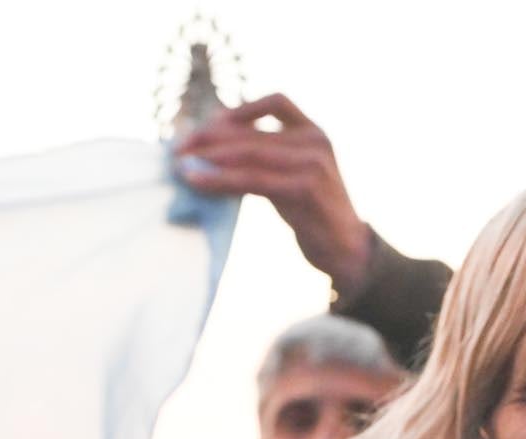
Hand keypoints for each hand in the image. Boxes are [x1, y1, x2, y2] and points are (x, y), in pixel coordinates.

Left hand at [176, 93, 372, 292]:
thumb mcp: (293, 177)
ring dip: (209, 158)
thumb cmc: (314, 215)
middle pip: (253, 131)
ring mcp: (313, 164)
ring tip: (181, 165)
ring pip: (249, 154)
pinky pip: (252, 180)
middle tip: (178, 148)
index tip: (211, 123)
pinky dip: (220, 179)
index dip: (241, 108)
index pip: (277, 102)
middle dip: (210, 138)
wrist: (348, 250)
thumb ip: (268, 157)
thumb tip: (212, 147)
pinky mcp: (304, 189)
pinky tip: (198, 181)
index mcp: (315, 132)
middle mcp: (316, 141)